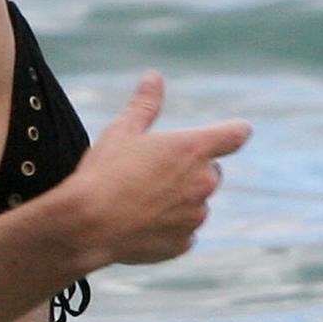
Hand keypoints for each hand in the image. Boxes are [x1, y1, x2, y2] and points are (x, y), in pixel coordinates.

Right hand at [67, 70, 250, 266]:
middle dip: (191, 171)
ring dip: (179, 201)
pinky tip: (139, 223)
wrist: (87, 225)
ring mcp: (195, 217)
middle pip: (211, 172)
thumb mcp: (122, 130)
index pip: (236, 134)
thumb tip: (154, 77)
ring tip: (140, 200)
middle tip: (153, 172)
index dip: (233, 132)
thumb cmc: (104, 173)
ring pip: (196, 204)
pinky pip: (182, 233)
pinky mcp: (183, 244)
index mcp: (193, 149)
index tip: (231, 133)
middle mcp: (203, 183)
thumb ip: (145, 104)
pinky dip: (168, 228)